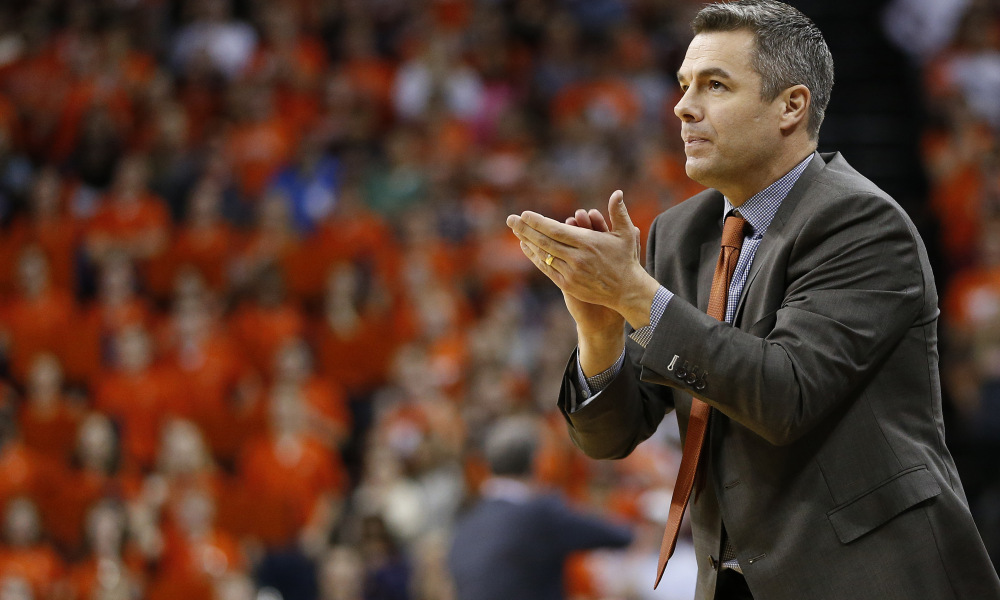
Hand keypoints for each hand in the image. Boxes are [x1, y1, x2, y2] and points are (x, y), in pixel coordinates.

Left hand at [507, 190, 659, 328]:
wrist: (626, 291)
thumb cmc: (626, 259)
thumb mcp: (627, 234)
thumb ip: (618, 213)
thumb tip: (617, 192)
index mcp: (588, 243)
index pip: (556, 230)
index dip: (538, 222)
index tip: (525, 214)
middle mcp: (576, 258)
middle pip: (544, 242)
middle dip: (525, 230)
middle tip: (511, 219)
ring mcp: (571, 272)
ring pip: (543, 255)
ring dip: (527, 242)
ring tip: (516, 230)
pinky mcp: (567, 284)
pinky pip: (546, 268)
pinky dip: (535, 257)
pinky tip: (526, 247)